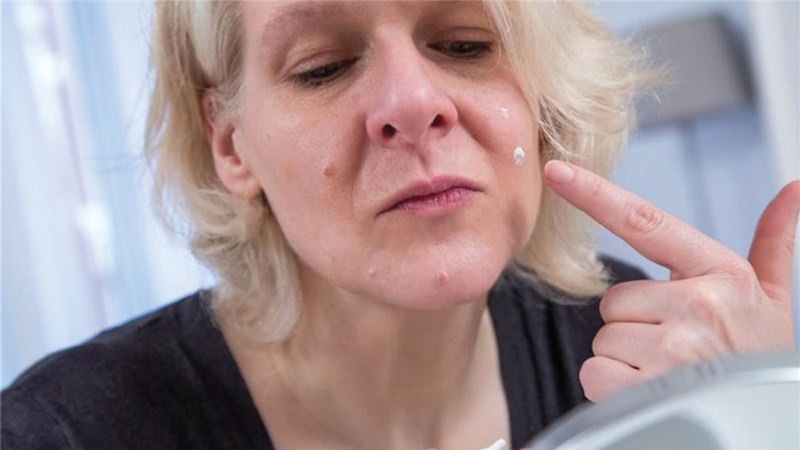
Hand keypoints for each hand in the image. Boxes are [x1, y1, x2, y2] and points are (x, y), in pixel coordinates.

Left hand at [543, 160, 799, 401]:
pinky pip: (594, 373)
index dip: (594, 193)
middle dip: (635, 324)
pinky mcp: (647, 388)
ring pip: (603, 338)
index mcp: (720, 274)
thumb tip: (794, 189)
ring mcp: (672, 349)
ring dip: (626, 358)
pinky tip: (651, 391)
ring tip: (668, 370)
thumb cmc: (757, 358)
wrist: (768, 422)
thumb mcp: (771, 298)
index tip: (556, 170)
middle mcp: (697, 306)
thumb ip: (772, 244)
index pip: (644, 221)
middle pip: (615, 300)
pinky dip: (612, 387)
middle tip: (675, 345)